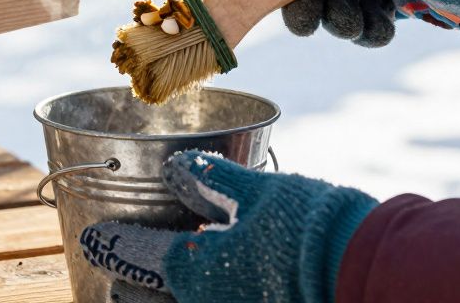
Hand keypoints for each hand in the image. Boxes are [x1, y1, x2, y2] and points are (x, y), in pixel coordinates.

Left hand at [81, 151, 376, 302]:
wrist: (368, 273)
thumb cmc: (308, 225)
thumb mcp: (257, 191)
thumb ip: (211, 180)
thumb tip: (177, 169)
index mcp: (189, 272)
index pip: (132, 258)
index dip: (109, 244)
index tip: (90, 239)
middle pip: (149, 300)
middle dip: (132, 286)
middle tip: (121, 271)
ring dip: (167, 294)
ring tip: (164, 278)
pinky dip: (208, 292)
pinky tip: (217, 277)